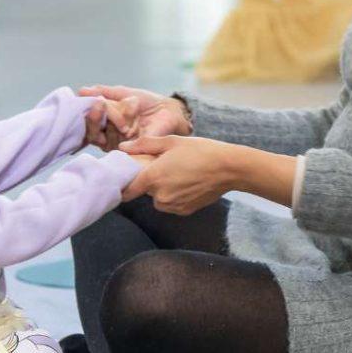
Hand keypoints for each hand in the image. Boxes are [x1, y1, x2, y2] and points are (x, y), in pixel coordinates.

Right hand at [79, 85, 190, 146]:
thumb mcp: (124, 94)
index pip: (88, 121)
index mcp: (104, 123)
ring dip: (115, 118)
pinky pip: (122, 146)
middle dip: (95, 118)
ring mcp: (117, 146)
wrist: (169, 111)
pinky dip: (125, 133)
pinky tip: (126, 125)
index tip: (91, 101)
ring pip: (105, 136)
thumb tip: (81, 91)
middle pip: (92, 132)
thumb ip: (105, 93)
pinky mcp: (131, 153)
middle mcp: (107, 136)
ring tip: (129, 106)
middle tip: (99, 104)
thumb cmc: (146, 103)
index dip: (87, 113)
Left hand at [119, 136, 240, 214]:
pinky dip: (175, 195)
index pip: (127, 191)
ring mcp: (172, 206)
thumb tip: (123, 147)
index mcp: (153, 177)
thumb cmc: (200, 151)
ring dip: (162, 188)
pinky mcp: (184, 211)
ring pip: (158, 198)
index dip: (124, 185)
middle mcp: (160, 196)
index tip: (128, 177)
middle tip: (164, 165)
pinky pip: (171, 204)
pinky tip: (188, 182)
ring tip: (179, 172)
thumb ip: (143, 145)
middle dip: (150, 180)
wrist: (228, 168)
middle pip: (144, 191)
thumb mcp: (171, 141)